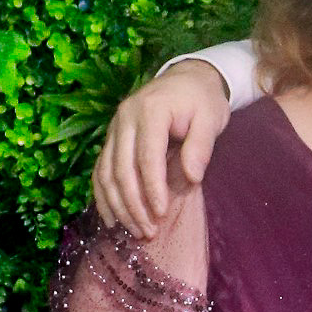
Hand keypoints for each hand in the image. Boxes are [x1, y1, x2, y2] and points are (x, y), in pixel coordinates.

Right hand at [92, 60, 230, 235]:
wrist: (186, 79)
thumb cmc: (202, 101)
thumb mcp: (211, 118)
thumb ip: (201, 146)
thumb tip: (192, 177)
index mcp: (150, 111)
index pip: (147, 157)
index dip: (152, 188)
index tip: (162, 214)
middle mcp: (125, 118)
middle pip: (121, 169)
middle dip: (134, 205)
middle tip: (148, 232)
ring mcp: (114, 128)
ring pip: (106, 173)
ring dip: (118, 206)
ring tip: (135, 231)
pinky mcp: (111, 139)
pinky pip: (100, 171)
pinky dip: (103, 197)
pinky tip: (112, 220)